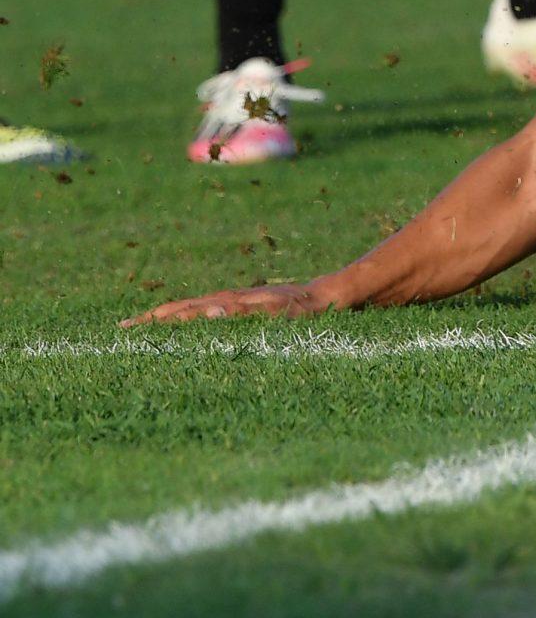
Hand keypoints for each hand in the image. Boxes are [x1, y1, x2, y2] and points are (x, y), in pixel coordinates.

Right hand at [123, 281, 328, 327]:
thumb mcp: (280, 314)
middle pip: (178, 309)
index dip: (155, 322)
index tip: (128, 331)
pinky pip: (200, 313)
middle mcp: (223, 300)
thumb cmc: (303, 309)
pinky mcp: (236, 306)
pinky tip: (169, 327)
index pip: (182, 313)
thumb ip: (247, 315)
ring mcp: (228, 302)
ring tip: (131, 330)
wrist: (323, 295)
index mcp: (227, 303)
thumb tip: (210, 313)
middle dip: (149, 321)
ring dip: (160, 319)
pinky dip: (179, 319)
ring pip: (186, 310)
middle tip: (119, 334)